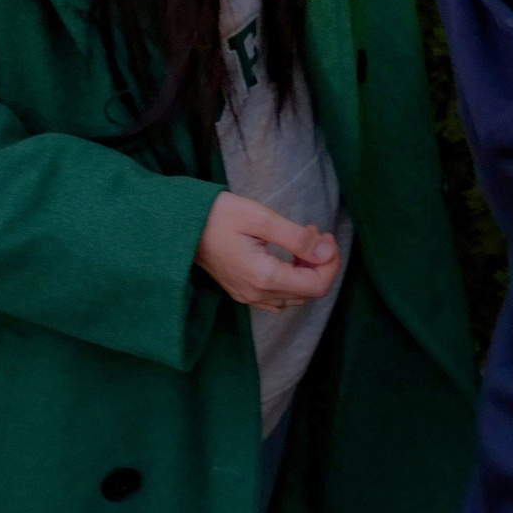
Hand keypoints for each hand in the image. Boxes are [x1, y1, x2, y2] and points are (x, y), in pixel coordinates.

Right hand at [195, 190, 339, 313]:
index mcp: (264, 277)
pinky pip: (278, 297)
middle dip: (320, 263)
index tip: (325, 237)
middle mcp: (257, 294)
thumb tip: (326, 252)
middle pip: (309, 292)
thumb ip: (297, 238)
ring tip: (301, 241)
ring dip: (306, 270)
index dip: (331, 262)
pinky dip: (291, 279)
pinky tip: (286, 257)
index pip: (317, 285)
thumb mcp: (262, 219)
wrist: (182, 226)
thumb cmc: (220, 216)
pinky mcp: (242, 292)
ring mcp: (248, 296)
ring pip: (295, 296)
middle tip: (313, 234)